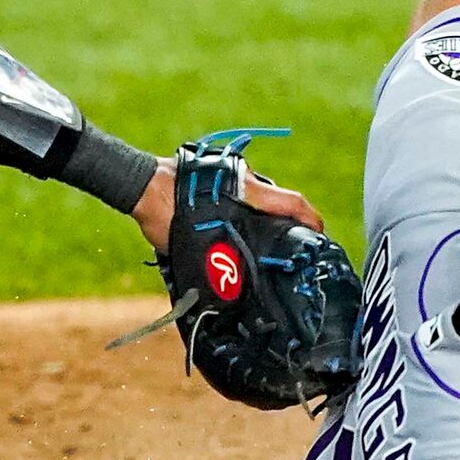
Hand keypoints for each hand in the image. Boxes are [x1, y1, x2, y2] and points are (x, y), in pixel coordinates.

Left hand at [129, 158, 325, 253]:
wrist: (139, 185)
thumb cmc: (163, 212)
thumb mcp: (194, 241)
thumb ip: (220, 256)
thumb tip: (235, 284)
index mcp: (246, 191)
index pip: (292, 202)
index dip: (311, 220)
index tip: (320, 235)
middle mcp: (244, 179)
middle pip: (278, 202)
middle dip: (287, 224)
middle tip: (291, 249)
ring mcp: (231, 175)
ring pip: (258, 200)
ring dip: (263, 219)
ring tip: (264, 244)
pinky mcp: (218, 176)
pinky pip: (240, 196)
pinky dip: (244, 212)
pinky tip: (238, 230)